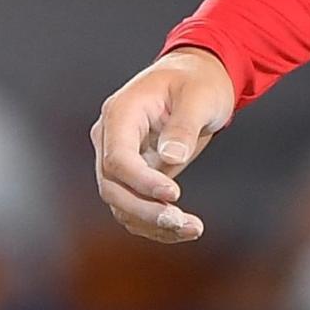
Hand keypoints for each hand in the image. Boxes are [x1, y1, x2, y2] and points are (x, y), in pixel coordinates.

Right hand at [91, 47, 235, 244]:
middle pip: (112, 187)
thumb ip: (183, 125)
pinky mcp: (134, 176)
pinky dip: (155, 223)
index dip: (141, 182)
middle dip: (145, 210)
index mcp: (120, 114)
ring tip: (192, 229)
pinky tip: (185, 230)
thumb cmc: (197, 81)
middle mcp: (111, 139)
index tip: (174, 195)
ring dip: (152, 223)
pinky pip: (135, 207)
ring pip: (121, 204)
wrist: (197, 79)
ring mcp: (119, 159)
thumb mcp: (199, 96)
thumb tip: (172, 157)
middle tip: (181, 222)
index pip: (117, 158)